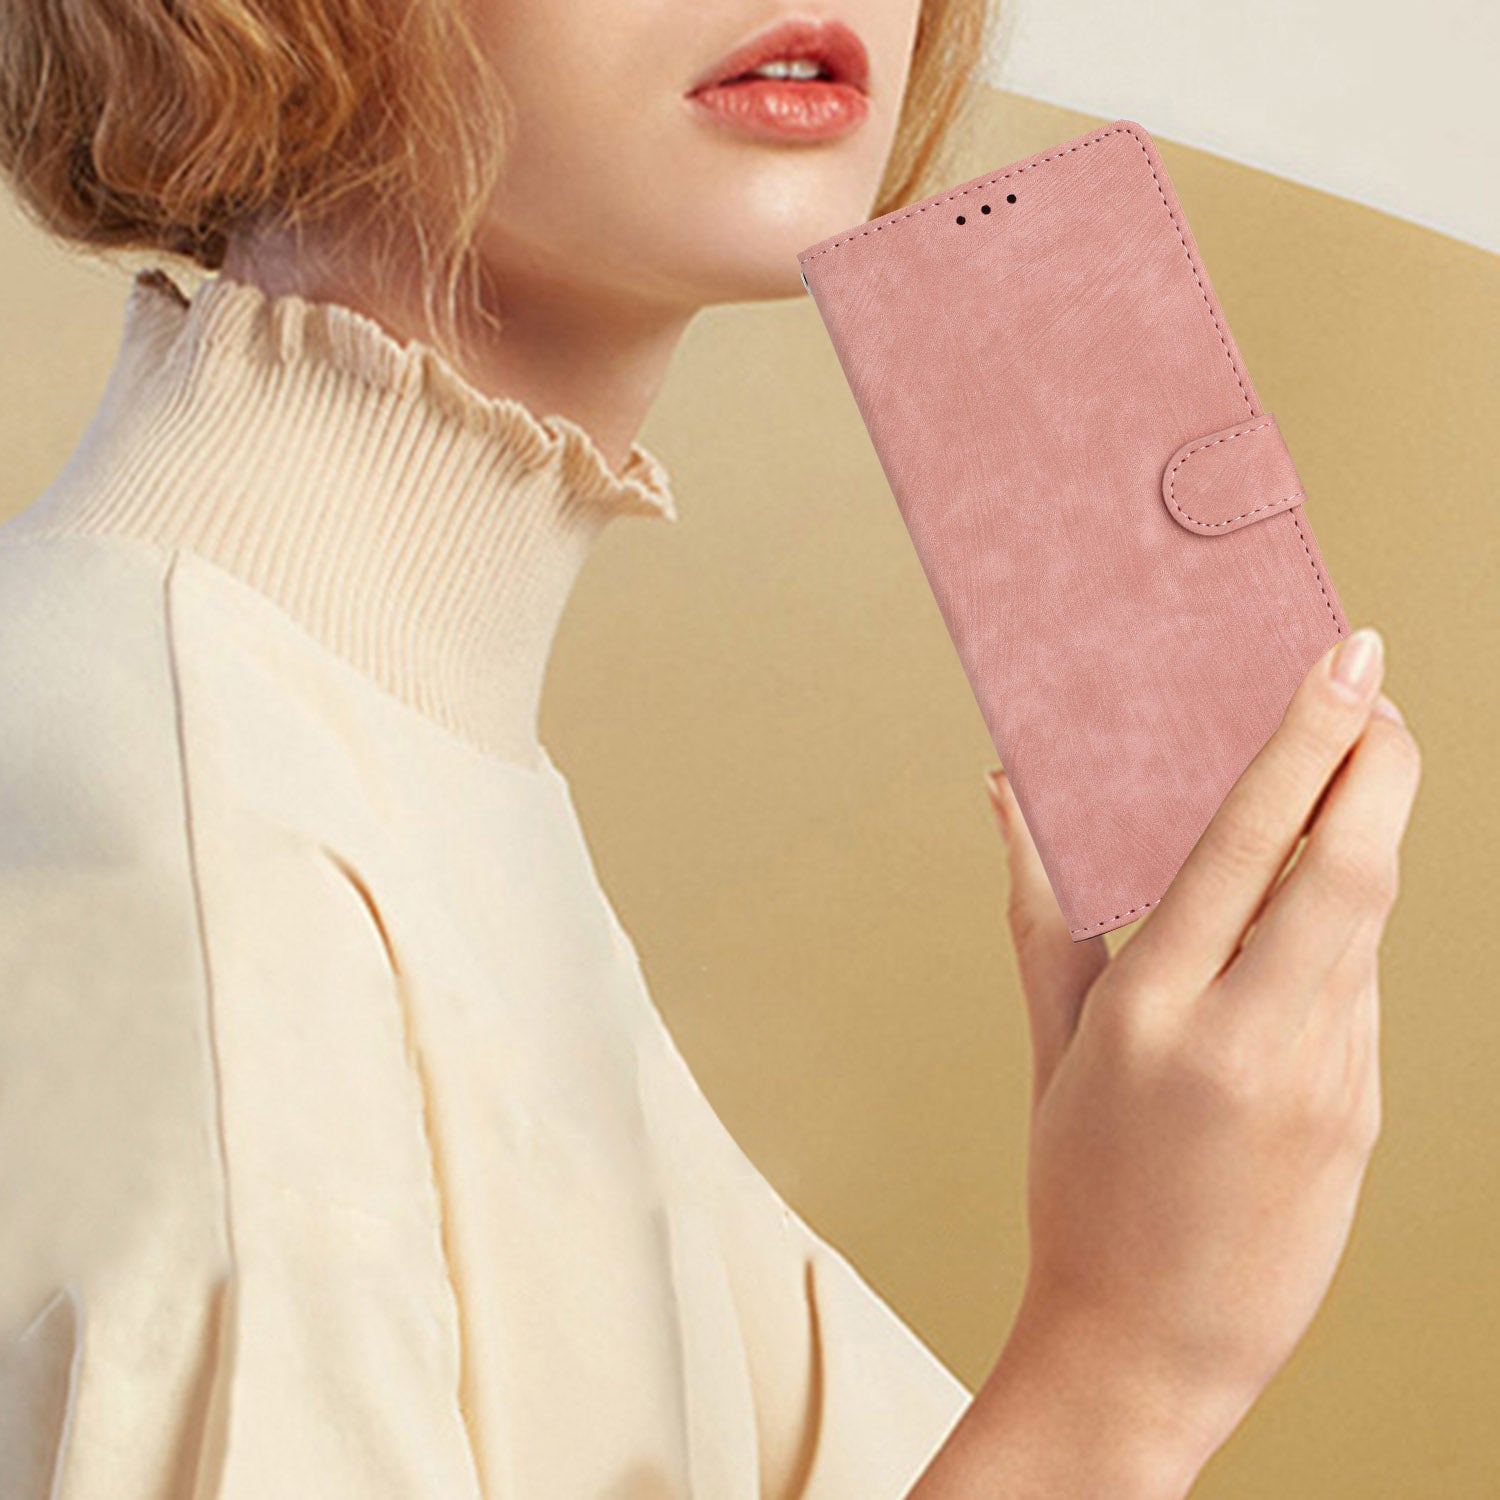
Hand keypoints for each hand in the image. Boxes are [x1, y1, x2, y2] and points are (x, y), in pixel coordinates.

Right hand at [979, 627, 1420, 1492]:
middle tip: (1379, 695)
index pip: (1251, 848)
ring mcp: (1325, 1082)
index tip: (1350, 663)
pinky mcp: (1364, 1112)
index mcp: (1155, 1014)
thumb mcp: (1055, 1043)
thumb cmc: (1081, 1184)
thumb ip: (1042, 911)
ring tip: (1342, 781)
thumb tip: (1007, 799)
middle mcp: (1250, 1040)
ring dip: (1363, 838)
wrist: (1149, 1343)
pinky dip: (1346, 927)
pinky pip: (1363, 987)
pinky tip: (1309, 916)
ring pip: (1368, 923)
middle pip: (1351, 870)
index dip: (1308, 745)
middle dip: (1381, 764)